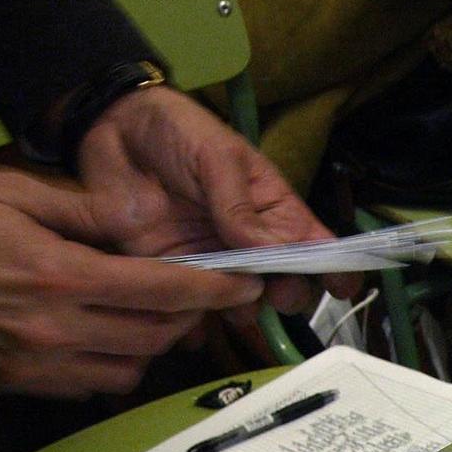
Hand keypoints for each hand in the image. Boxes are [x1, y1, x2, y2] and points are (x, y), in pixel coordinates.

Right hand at [0, 165, 260, 396]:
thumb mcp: (9, 189)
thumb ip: (85, 208)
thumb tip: (140, 221)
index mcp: (57, 275)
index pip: (162, 291)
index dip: (212, 289)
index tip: (242, 285)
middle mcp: (51, 329)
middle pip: (154, 336)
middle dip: (187, 316)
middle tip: (200, 293)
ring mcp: (30, 363)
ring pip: (126, 371)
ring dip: (150, 345)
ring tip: (150, 312)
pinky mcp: (11, 382)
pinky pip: (85, 386)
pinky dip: (109, 365)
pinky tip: (103, 335)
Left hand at [78, 86, 356, 313]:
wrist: (111, 130)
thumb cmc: (177, 132)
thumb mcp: (216, 158)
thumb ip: (239, 206)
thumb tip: (270, 254)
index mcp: (274, 210)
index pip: (317, 245)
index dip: (336, 269)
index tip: (340, 288)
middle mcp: (250, 243)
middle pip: (286, 283)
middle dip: (287, 295)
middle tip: (273, 293)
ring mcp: (213, 262)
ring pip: (242, 302)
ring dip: (244, 312)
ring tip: (234, 308)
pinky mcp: (173, 273)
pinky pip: (193, 307)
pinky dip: (197, 321)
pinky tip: (193, 321)